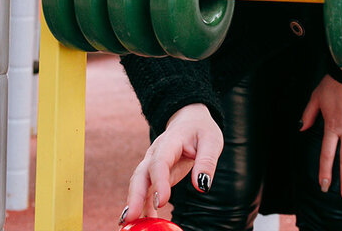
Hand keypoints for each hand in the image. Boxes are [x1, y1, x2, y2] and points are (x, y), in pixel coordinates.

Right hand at [121, 104, 222, 223]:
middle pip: (140, 174)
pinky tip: (145, 221)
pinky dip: (143, 205)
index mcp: (169, 142)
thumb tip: (202, 186)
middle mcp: (155, 153)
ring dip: (134, 203)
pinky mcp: (154, 175)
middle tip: (131, 217)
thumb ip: (206, 162)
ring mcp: (152, 164)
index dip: (159, 182)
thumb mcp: (211, 141)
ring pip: (138, 184)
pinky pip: (145, 190)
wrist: (189, 120)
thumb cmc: (200, 130)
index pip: (160, 162)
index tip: (161, 202)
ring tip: (129, 223)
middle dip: (135, 196)